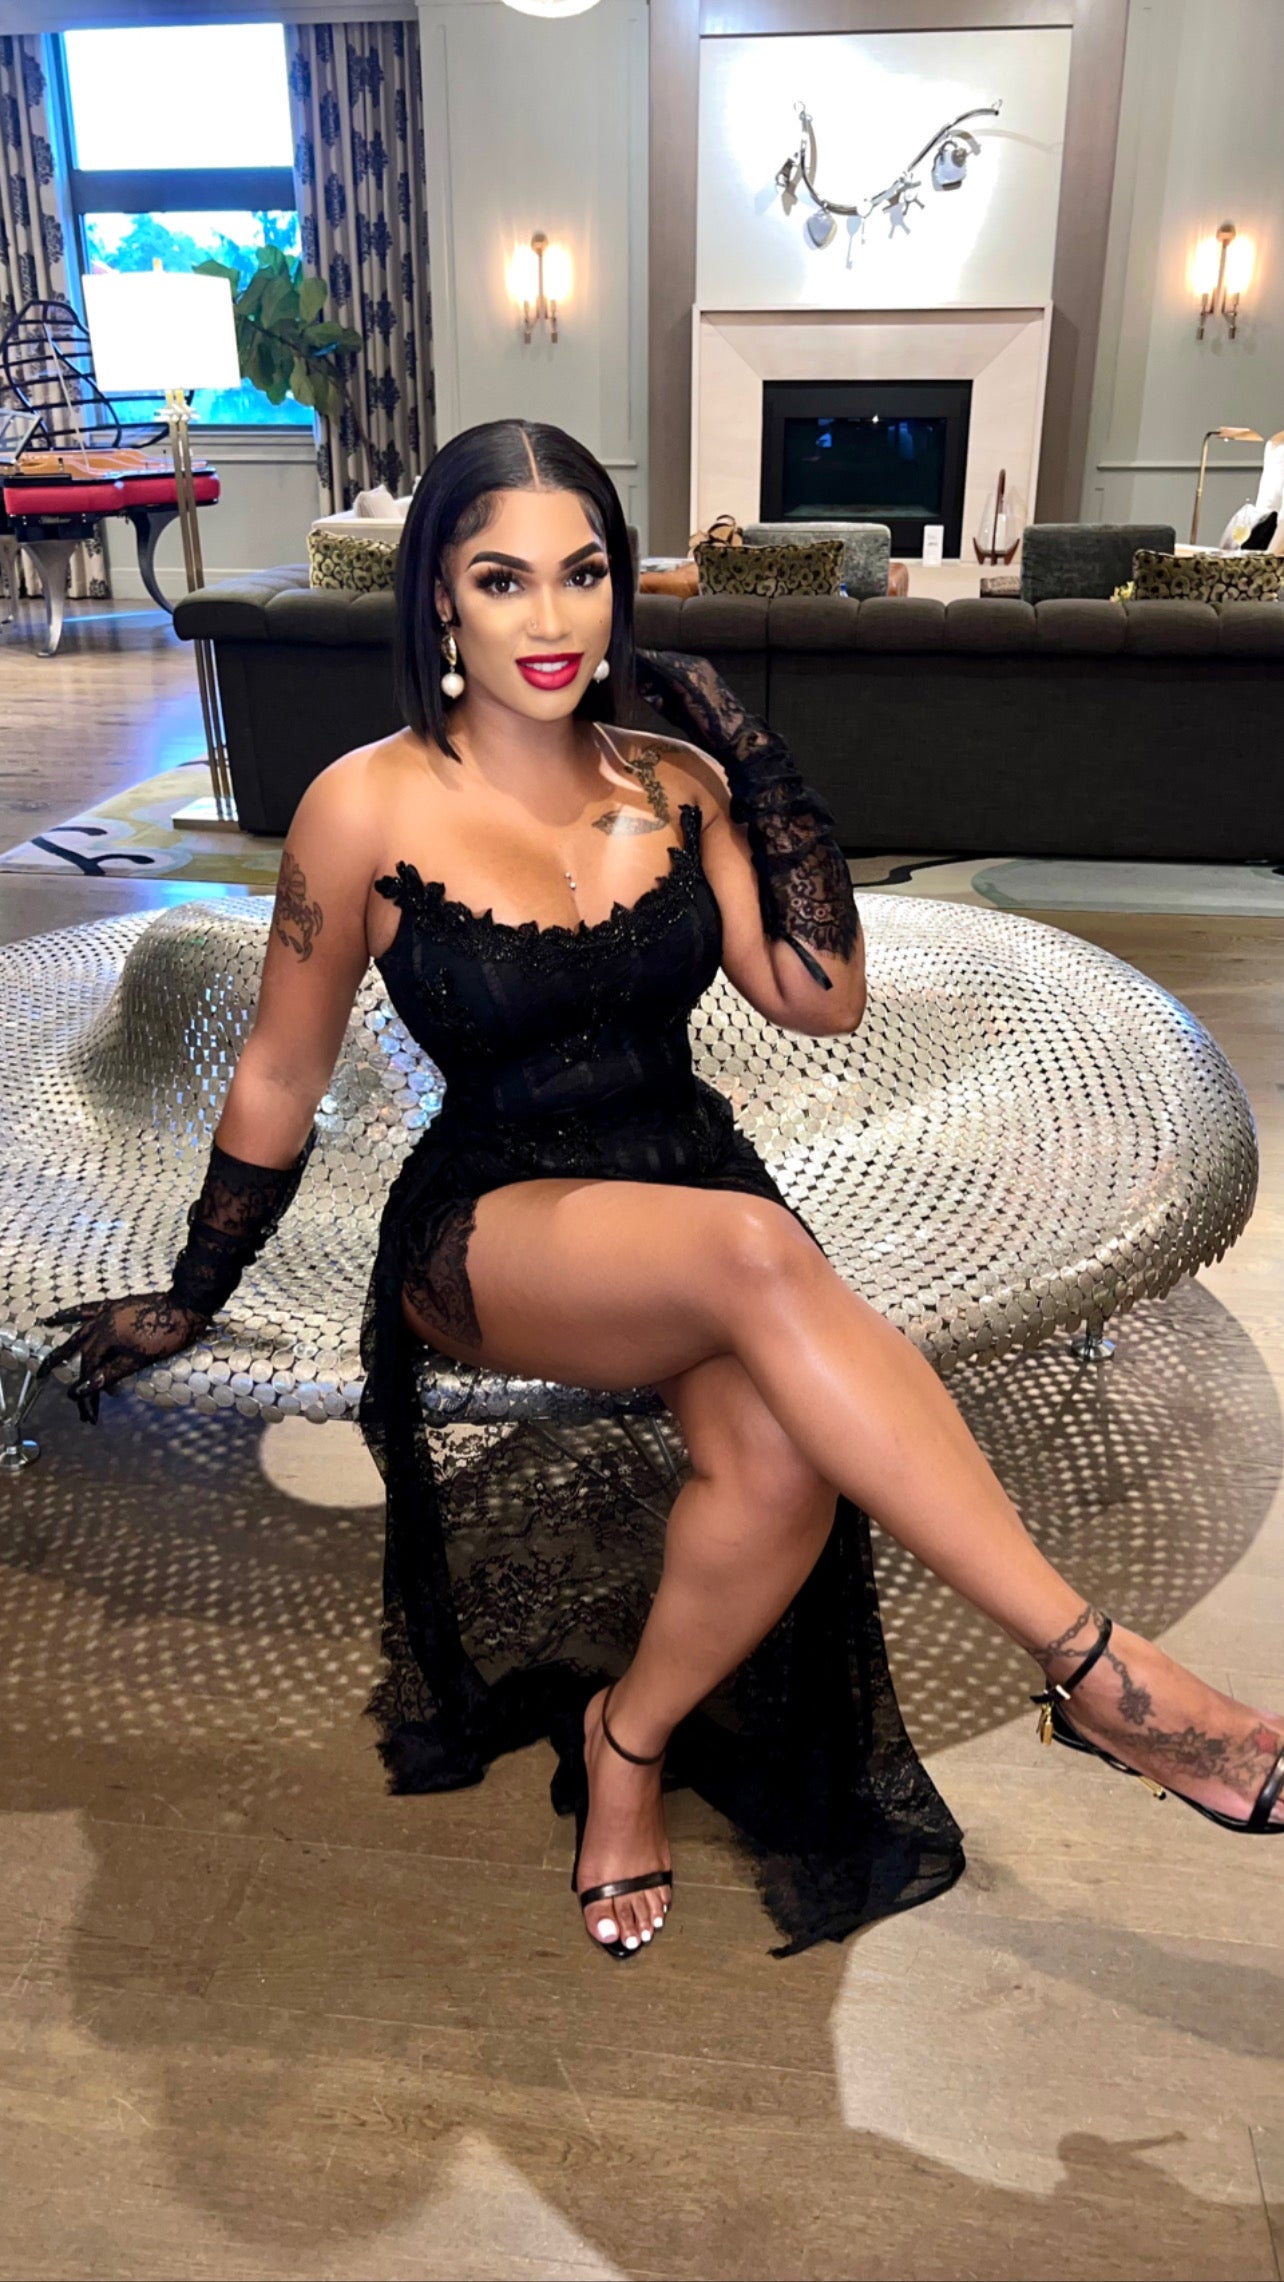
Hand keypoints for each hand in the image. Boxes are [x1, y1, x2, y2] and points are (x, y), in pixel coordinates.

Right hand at [35, 1292, 211, 1423]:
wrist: (187, 1305)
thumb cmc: (168, 1335)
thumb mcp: (140, 1360)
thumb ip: (110, 1373)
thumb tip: (85, 1388)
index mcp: (107, 1337)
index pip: (91, 1369)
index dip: (89, 1392)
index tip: (89, 1412)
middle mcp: (101, 1323)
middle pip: (83, 1355)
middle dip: (76, 1379)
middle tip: (69, 1400)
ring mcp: (106, 1313)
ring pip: (78, 1333)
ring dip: (62, 1350)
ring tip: (44, 1366)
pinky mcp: (114, 1306)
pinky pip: (87, 1310)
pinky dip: (71, 1315)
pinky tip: (55, 1318)